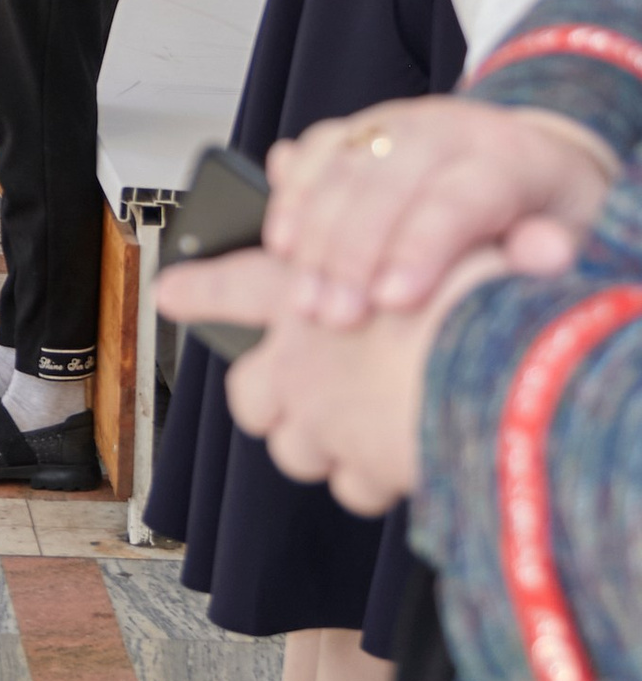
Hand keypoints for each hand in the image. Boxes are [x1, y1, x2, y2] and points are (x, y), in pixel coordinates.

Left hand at [154, 243, 496, 515]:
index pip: (238, 285)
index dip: (202, 289)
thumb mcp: (434, 242)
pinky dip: (375, 478)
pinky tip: (412, 455)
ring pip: (297, 448)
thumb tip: (358, 193)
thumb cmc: (482, 300)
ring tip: (372, 424)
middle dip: (274, 401)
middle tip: (312, 394)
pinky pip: (353, 486)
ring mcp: (322, 419)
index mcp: (314, 290)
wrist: (509, 371)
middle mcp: (302, 359)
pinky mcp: (358, 468)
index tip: (171, 293)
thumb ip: (394, 237)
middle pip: (252, 396)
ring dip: (324, 443)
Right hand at [264, 95, 619, 323]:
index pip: (456, 196)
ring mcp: (395, 122)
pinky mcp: (359, 129)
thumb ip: (556, 246)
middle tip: (334, 317)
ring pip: (339, 167)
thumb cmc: (551, 209)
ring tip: (303, 301)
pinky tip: (281, 245)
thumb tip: (544, 254)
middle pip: (383, 181)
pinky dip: (290, 197)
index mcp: (506, 155)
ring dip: (312, 237)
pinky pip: (313, 153)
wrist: (531, 154)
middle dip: (351, 253)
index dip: (420, 247)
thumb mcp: (577, 232)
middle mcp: (444, 129)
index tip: (392, 302)